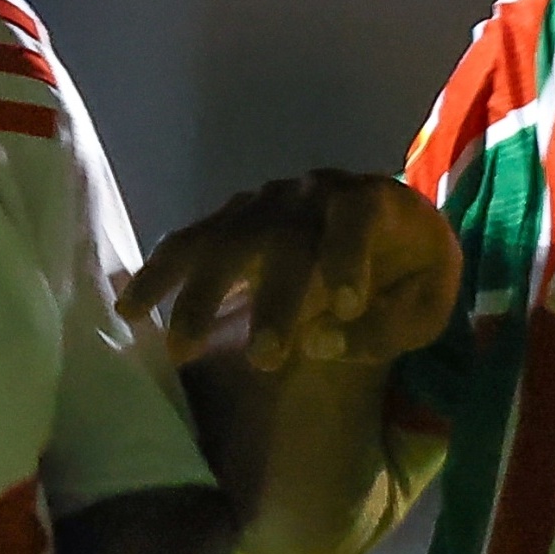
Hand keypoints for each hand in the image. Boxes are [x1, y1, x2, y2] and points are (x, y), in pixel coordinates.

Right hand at [124, 170, 460, 374]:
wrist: (391, 229)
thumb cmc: (413, 276)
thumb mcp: (425, 306)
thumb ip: (387, 327)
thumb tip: (320, 343)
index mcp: (373, 201)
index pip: (356, 219)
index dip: (347, 257)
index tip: (344, 306)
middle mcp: (313, 192)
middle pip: (283, 237)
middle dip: (271, 300)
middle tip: (264, 361)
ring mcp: (266, 202)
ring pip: (225, 240)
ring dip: (201, 296)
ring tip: (180, 351)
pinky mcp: (232, 219)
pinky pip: (190, 242)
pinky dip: (159, 275)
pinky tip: (128, 311)